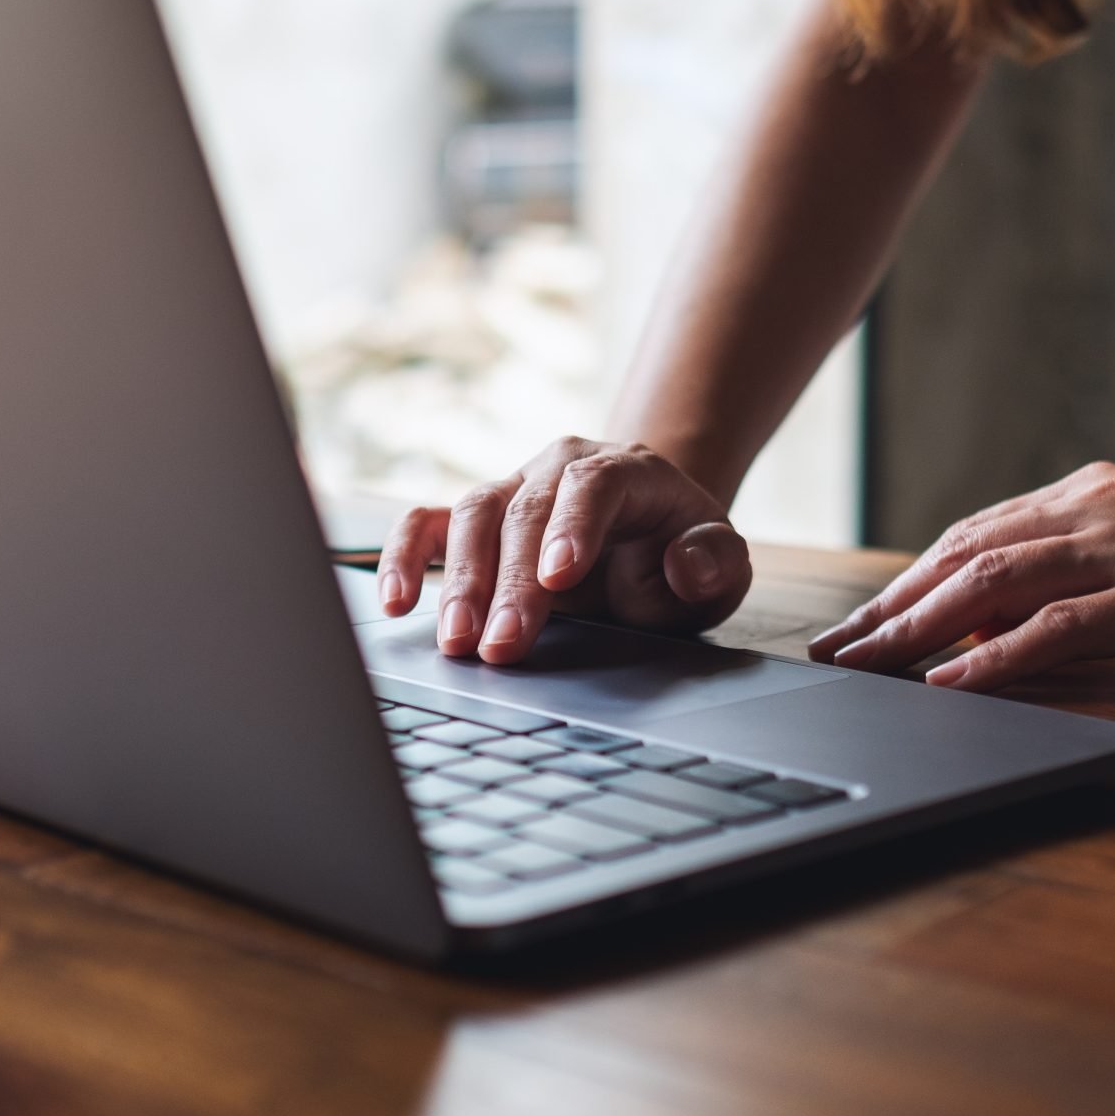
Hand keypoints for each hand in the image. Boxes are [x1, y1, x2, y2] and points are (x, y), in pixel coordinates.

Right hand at [379, 438, 751, 663]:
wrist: (643, 529)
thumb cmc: (677, 554)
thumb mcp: (719, 563)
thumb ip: (716, 563)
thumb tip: (685, 564)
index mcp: (626, 471)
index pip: (594, 484)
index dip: (573, 527)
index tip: (558, 579)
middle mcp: (558, 468)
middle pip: (525, 510)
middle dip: (510, 582)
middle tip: (502, 646)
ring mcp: (510, 489)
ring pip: (472, 514)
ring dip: (460, 580)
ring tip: (456, 641)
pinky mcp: (472, 519)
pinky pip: (425, 523)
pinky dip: (403, 556)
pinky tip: (395, 601)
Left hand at [809, 461, 1114, 691]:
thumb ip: (1066, 583)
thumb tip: (972, 627)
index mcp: (1090, 493)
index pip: (971, 536)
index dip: (902, 582)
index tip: (850, 627)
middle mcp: (1102, 505)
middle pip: (966, 554)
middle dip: (889, 607)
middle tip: (833, 653)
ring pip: (998, 582)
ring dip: (920, 628)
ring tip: (868, 666)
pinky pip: (1062, 626)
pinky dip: (996, 654)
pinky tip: (951, 681)